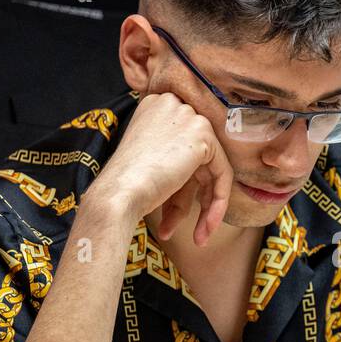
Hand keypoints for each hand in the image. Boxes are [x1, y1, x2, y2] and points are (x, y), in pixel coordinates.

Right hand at [89, 91, 232, 244]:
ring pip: (212, 167)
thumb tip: (207, 178)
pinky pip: (223, 173)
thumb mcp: (151, 163)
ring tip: (199, 236)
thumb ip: (176, 159)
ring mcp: (189, 117)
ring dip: (206, 205)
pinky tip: (207, 228)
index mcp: (155, 107)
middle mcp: (173, 104)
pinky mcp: (203, 135)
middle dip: (192, 196)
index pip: (183, 144)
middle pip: (197, 157)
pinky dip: (218, 202)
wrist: (117, 195)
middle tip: (187, 228)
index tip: (176, 210)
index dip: (185, 182)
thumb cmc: (125, 186)